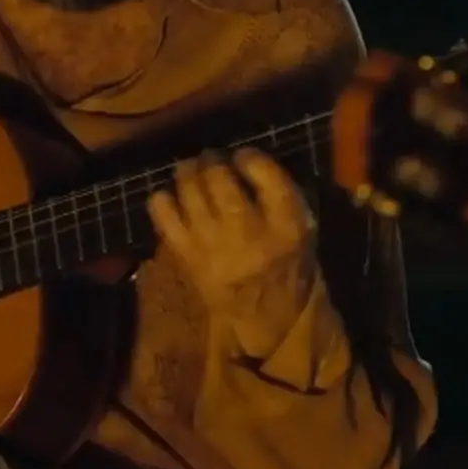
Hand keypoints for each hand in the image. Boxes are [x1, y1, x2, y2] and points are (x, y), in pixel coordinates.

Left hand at [148, 148, 318, 357]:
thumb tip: (246, 159)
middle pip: (220, 180)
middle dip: (213, 160)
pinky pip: (164, 217)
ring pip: (190, 192)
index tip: (244, 155)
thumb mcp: (304, 226)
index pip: (266, 176)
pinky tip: (172, 196)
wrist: (267, 314)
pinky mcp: (187, 256)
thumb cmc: (288, 262)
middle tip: (212, 157)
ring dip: (188, 172)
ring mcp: (212, 245)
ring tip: (191, 168)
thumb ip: (281, 191)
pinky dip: (163, 199)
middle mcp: (248, 233)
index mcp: (286, 225)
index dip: (251, 157)